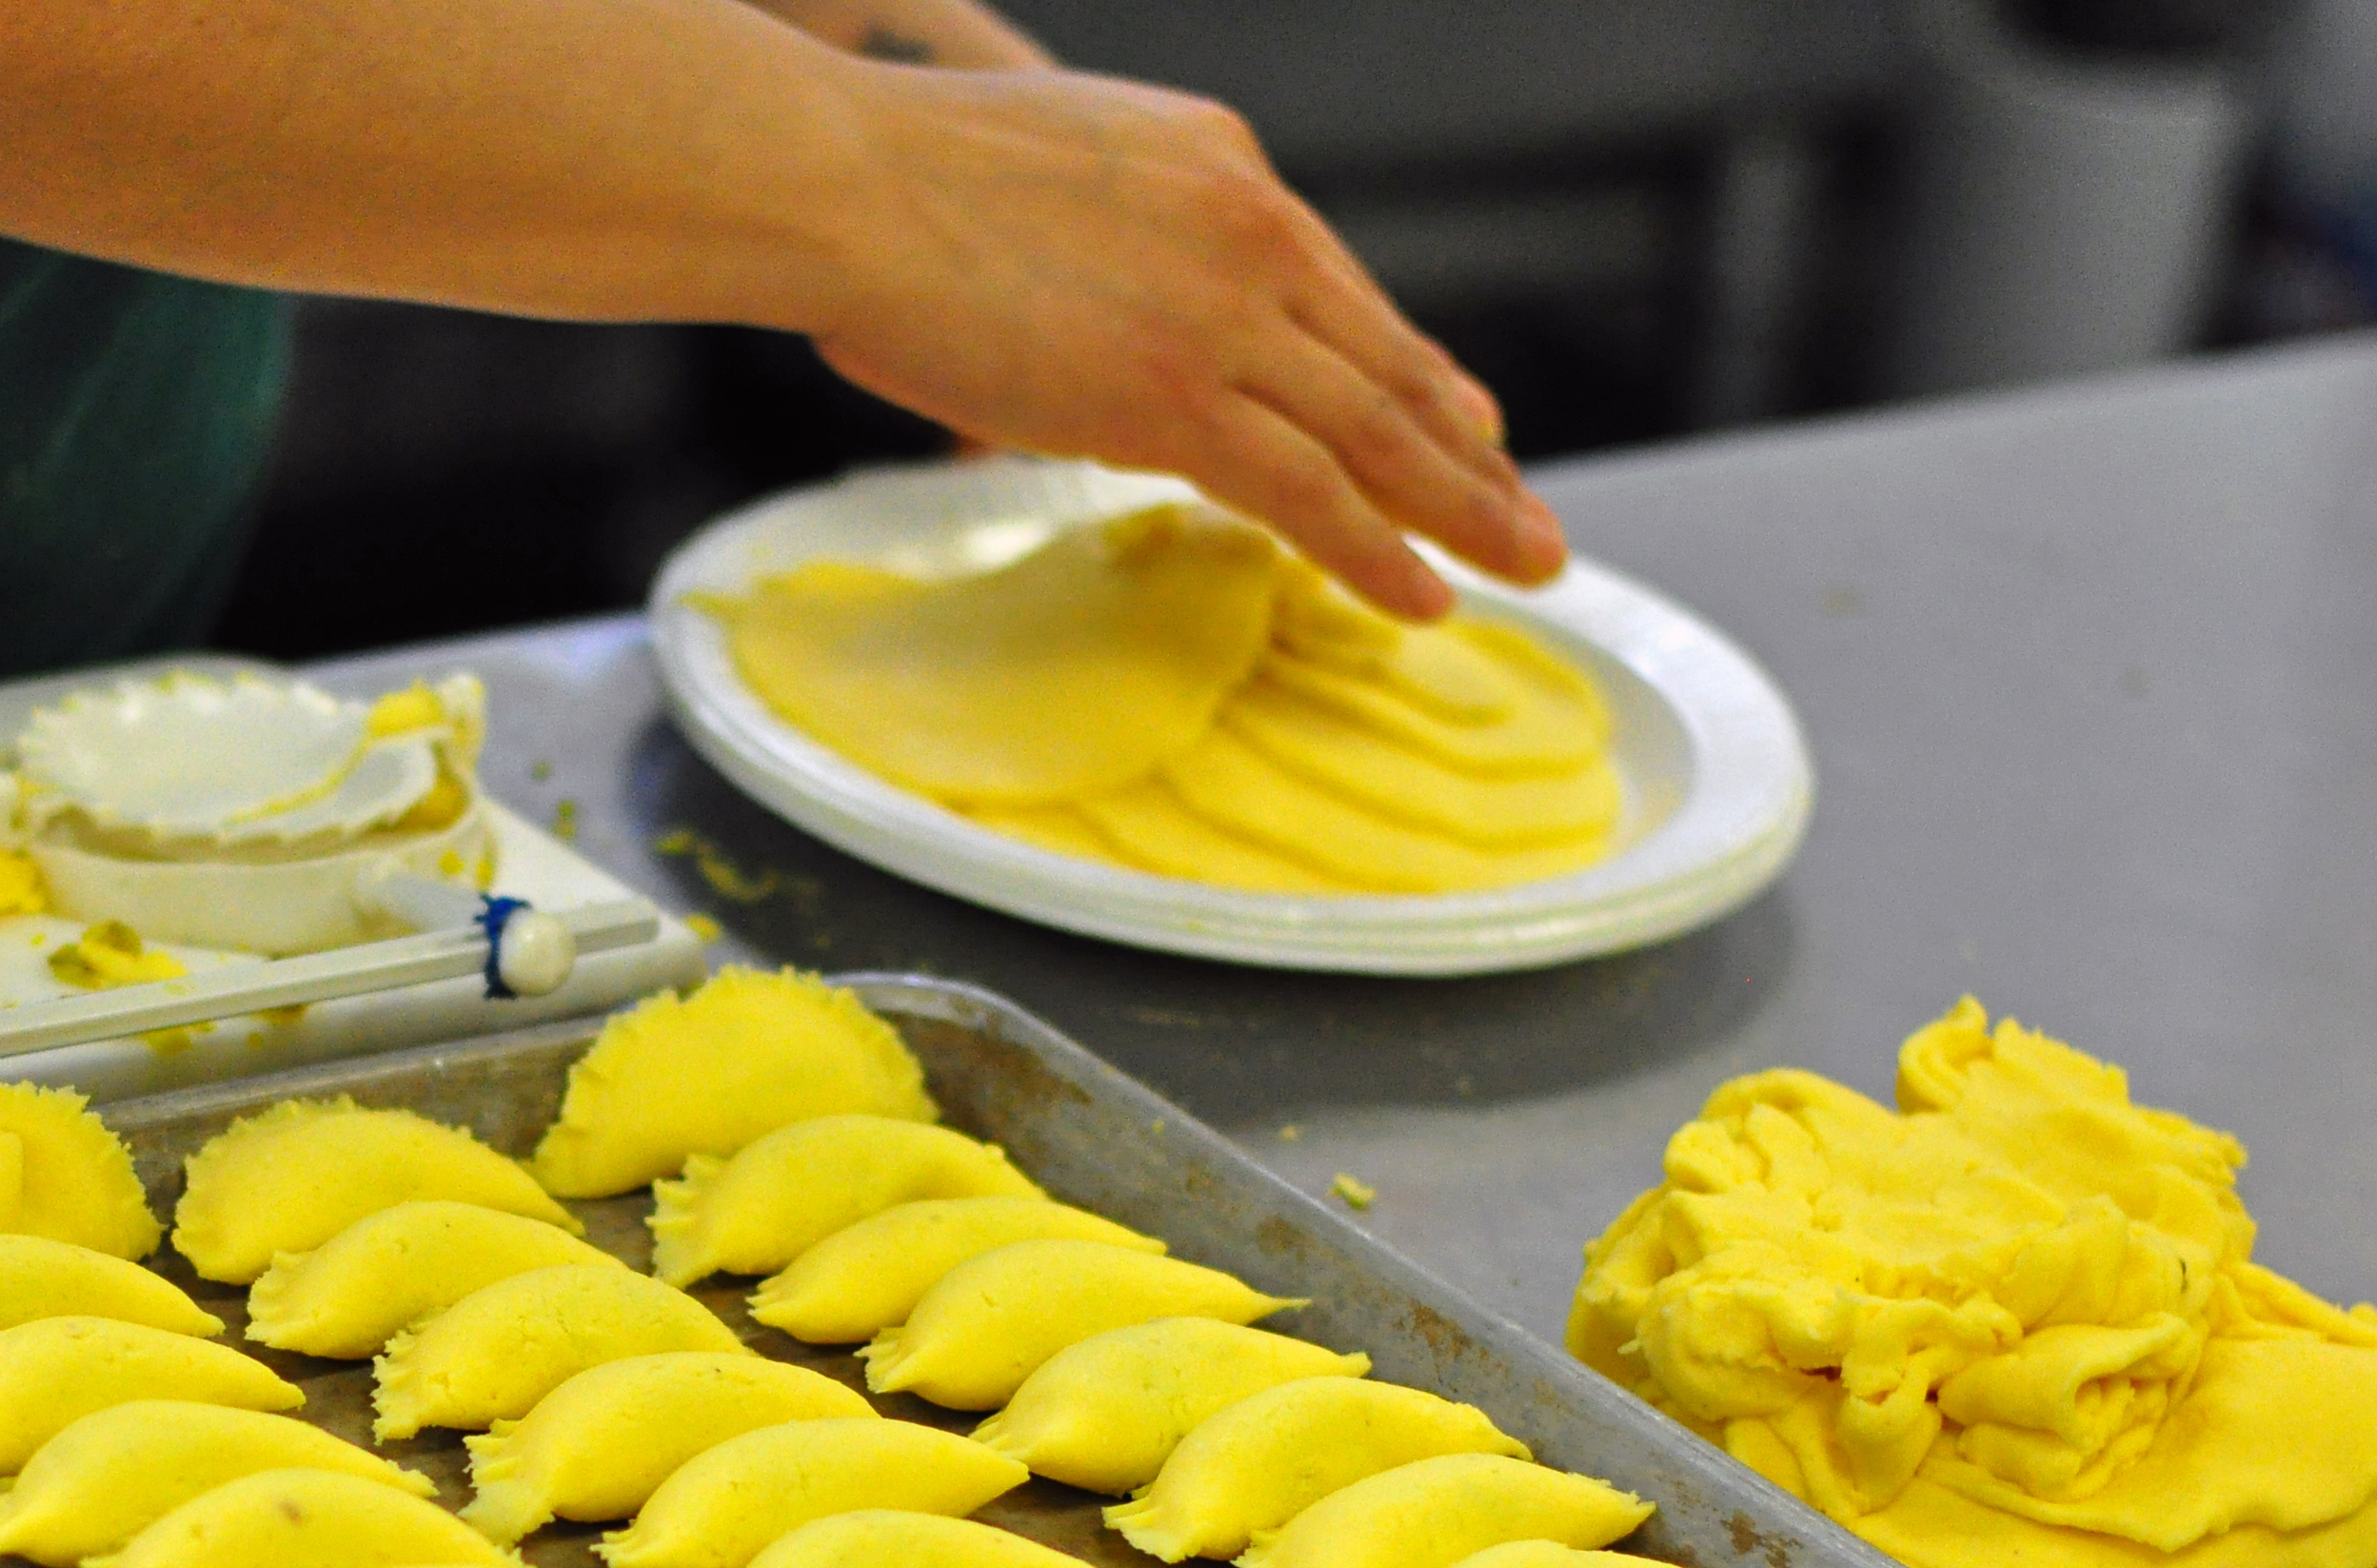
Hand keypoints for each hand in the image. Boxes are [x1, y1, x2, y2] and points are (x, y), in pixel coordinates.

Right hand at [806, 68, 1565, 618]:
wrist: (848, 182)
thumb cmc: (888, 185)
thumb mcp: (1040, 177)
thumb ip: (1101, 242)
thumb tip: (1076, 323)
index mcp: (1219, 165)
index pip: (1336, 289)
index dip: (1409, 365)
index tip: (1462, 415)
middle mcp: (1250, 231)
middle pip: (1385, 361)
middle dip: (1467, 449)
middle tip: (1525, 511)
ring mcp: (1225, 316)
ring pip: (1378, 430)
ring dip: (1463, 508)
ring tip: (1528, 564)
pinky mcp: (1183, 395)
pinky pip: (1312, 490)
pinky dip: (1378, 549)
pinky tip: (1425, 593)